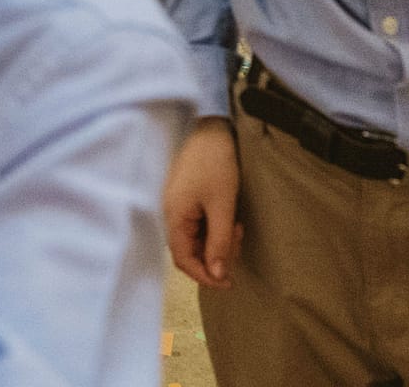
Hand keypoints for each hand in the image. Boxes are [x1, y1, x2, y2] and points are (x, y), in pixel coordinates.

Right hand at [164, 117, 243, 287]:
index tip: (229, 283)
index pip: (183, 259)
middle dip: (216, 254)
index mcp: (174, 216)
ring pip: (196, 237)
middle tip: (238, 239)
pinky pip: (198, 223)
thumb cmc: (215, 163)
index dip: (204, 276)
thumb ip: (219, 241)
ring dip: (218, 239)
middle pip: (190, 250)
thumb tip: (217, 274)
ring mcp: (178, 204)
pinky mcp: (186, 196)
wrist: (211, 126)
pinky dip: (215, 227)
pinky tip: (230, 217)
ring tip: (237, 226)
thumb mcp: (223, 205)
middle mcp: (170, 213)